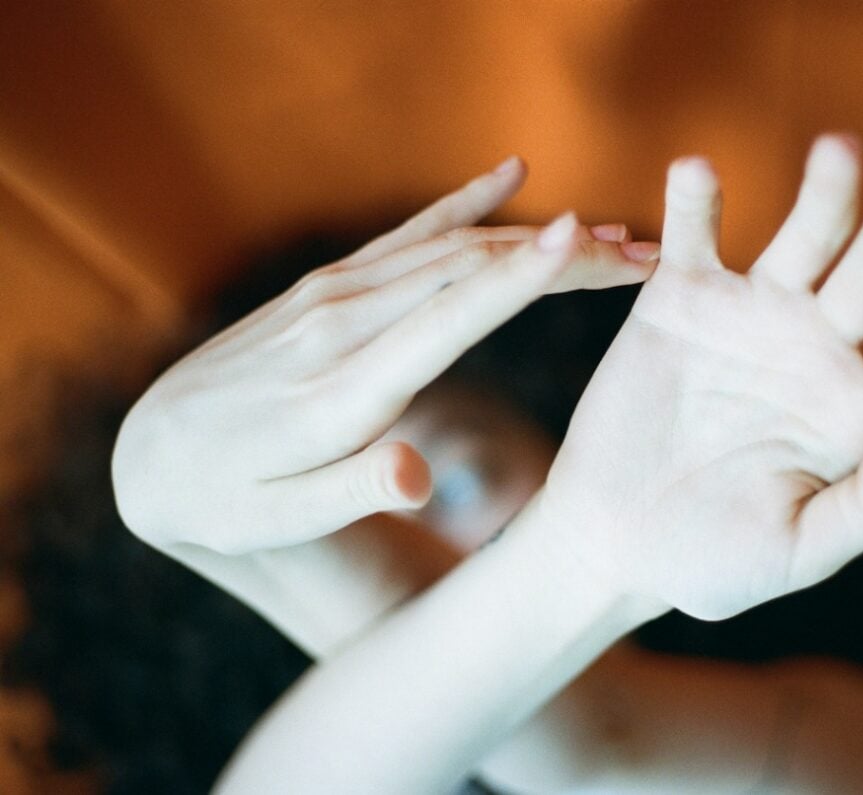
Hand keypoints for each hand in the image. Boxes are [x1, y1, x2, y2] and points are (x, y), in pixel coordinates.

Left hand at [113, 157, 656, 558]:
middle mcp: (343, 323)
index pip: (445, 317)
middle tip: (648, 253)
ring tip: (611, 233)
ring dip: (535, 236)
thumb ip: (349, 493)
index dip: (518, 278)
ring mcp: (335, 294)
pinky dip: (465, 201)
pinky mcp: (329, 285)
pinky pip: (409, 232)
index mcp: (344, 390)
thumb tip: (415, 477)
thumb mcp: (279, 519)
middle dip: (564, 256)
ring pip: (450, 246)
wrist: (153, 449)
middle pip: (469, 269)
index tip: (584, 240)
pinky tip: (510, 174)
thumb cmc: (229, 499)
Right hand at [536, 136, 862, 619]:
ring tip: (842, 152)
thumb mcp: (793, 554)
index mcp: (854, 411)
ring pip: (803, 238)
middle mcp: (814, 350)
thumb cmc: (706, 558)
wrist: (612, 537)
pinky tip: (697, 173)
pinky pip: (692, 239)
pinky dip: (694, 204)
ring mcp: (749, 318)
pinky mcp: (680, 302)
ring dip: (824, 194)